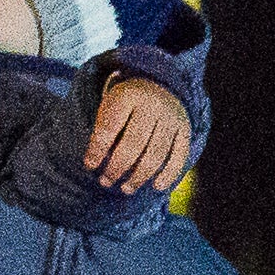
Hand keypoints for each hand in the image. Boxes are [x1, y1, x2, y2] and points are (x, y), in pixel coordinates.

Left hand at [85, 76, 192, 194]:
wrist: (159, 86)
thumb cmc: (126, 105)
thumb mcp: (110, 107)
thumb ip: (104, 131)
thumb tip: (95, 165)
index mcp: (127, 95)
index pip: (109, 126)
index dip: (98, 149)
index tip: (89, 166)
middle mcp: (152, 105)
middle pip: (134, 143)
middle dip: (117, 167)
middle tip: (105, 182)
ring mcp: (171, 117)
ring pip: (156, 153)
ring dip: (139, 176)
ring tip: (126, 189)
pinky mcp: (185, 129)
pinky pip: (179, 155)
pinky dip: (169, 174)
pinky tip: (157, 186)